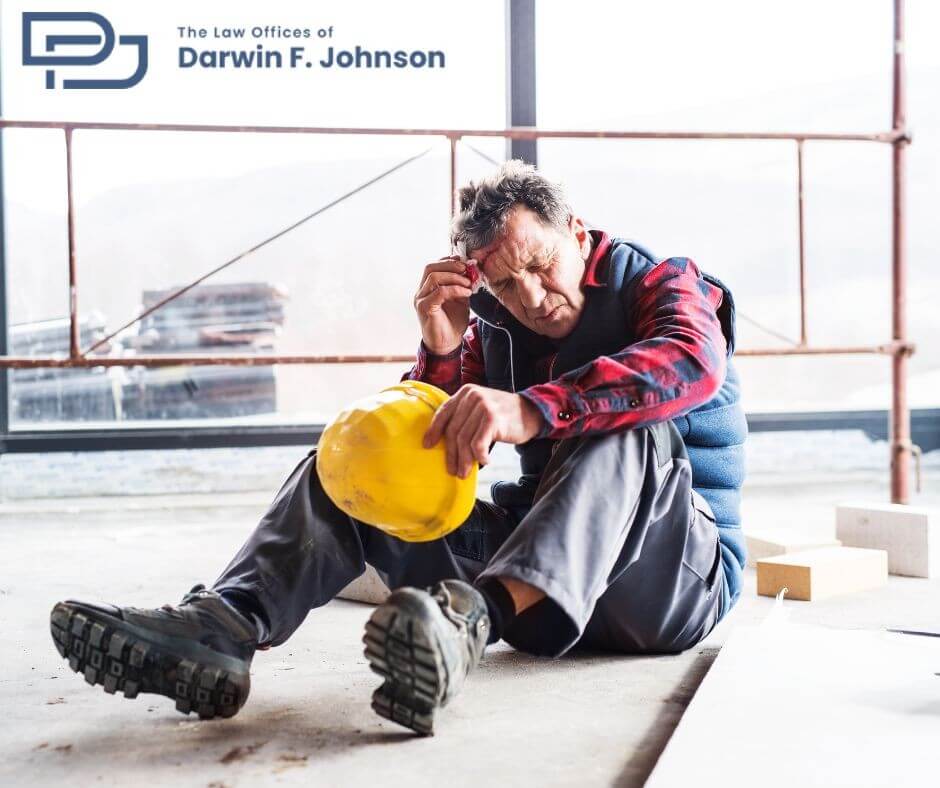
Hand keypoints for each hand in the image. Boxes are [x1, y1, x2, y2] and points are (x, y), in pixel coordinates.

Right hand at [413, 256, 478, 354]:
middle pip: (430, 268)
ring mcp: (420, 299)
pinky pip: (439, 292)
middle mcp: (421, 292)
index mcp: (427, 288)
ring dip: (454, 277)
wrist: (447, 344)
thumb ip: (462, 285)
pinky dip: (454, 289)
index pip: (433, 266)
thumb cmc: (452, 323)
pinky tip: (466, 293)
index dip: (448, 261)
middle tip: (467, 270)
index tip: (464, 262)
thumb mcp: (460, 300)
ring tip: (468, 283)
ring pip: (433, 277)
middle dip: (450, 265)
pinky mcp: (424, 308)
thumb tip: (471, 271)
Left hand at [422, 385, 543, 477]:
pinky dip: (479, 456)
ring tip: (465, 472)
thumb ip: (464, 418)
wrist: (531, 413)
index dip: (433, 430)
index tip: (427, 445)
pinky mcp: (493, 418)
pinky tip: (484, 461)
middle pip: (453, 430)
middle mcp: (472, 396)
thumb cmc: (503, 416)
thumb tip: (444, 443)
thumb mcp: (480, 409)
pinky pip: (478, 444)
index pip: (443, 413)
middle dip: (451, 454)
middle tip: (452, 470)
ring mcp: (483, 406)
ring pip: (464, 439)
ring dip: (464, 460)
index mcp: (465, 393)